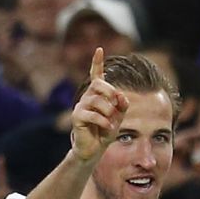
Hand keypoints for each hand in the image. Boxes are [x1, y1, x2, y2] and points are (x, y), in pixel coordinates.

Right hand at [70, 47, 128, 162]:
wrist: (94, 149)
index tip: (99, 49)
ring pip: (97, 101)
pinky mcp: (77, 117)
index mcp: (97, 94)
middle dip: (110, 92)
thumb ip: (122, 105)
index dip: (97, 62)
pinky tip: (107, 127)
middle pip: (98, 84)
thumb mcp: (119, 117)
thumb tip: (121, 96)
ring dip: (109, 111)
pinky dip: (103, 121)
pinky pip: (92, 114)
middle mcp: (87, 97)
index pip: (96, 75)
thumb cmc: (105, 131)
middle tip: (116, 104)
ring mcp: (80, 106)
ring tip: (111, 121)